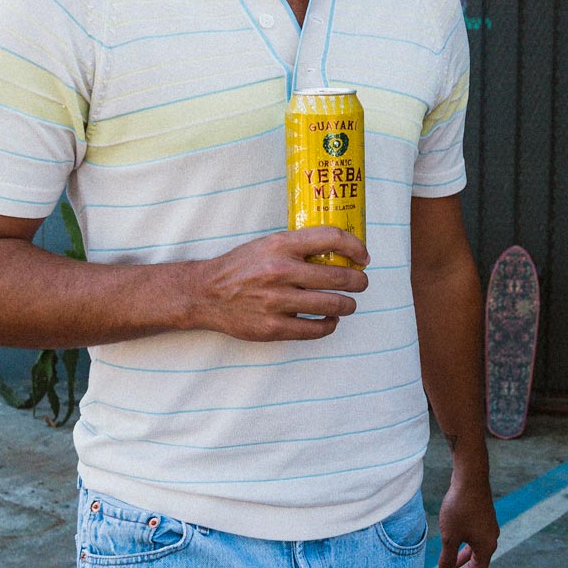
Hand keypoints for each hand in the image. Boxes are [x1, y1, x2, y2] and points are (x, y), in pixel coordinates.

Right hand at [187, 227, 368, 340]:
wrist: (204, 293)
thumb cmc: (241, 266)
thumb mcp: (268, 244)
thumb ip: (299, 246)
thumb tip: (341, 252)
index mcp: (281, 245)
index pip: (332, 238)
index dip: (355, 247)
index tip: (363, 257)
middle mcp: (280, 271)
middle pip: (339, 276)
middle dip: (359, 282)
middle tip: (362, 283)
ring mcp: (276, 301)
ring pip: (332, 305)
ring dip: (348, 305)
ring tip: (348, 304)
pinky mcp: (272, 327)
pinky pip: (314, 329)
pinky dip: (329, 325)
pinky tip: (330, 320)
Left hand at [436, 473, 497, 567]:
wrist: (470, 477)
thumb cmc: (460, 508)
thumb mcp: (449, 537)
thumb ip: (447, 559)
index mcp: (486, 547)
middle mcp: (491, 539)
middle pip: (476, 565)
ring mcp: (488, 527)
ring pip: (475, 552)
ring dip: (461, 563)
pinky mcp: (483, 517)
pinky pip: (474, 540)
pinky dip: (464, 549)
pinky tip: (453, 548)